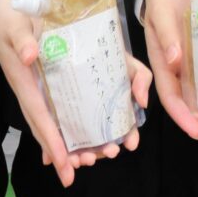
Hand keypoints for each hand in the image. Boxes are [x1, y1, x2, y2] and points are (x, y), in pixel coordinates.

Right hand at [0, 0, 99, 185]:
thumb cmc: (9, 18)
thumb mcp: (16, 25)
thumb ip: (22, 40)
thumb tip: (30, 55)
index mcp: (25, 83)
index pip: (40, 118)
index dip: (52, 143)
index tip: (64, 165)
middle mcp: (29, 92)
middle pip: (46, 130)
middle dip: (63, 153)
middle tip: (85, 167)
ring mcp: (34, 91)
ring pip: (49, 125)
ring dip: (66, 144)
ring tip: (88, 160)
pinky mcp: (39, 85)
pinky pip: (50, 113)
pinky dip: (60, 131)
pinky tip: (70, 146)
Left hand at [40, 44, 150, 164]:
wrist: (75, 36)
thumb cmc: (105, 53)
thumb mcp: (128, 64)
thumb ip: (141, 79)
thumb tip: (143, 102)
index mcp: (114, 106)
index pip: (124, 126)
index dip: (129, 137)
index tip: (131, 144)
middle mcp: (95, 115)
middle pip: (100, 139)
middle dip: (105, 151)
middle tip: (110, 152)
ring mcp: (75, 117)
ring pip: (78, 142)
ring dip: (81, 156)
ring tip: (85, 158)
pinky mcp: (54, 116)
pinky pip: (54, 136)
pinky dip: (55, 151)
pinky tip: (55, 159)